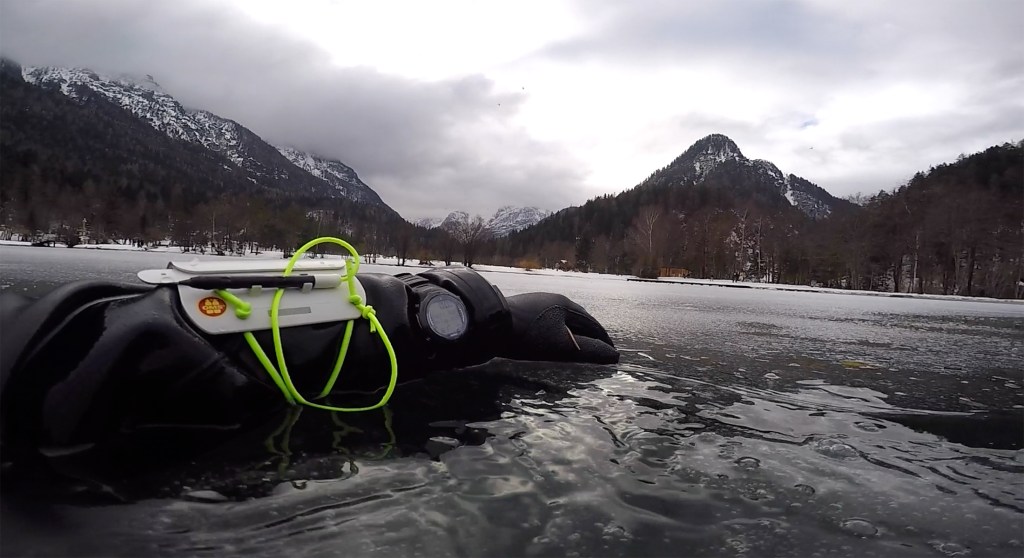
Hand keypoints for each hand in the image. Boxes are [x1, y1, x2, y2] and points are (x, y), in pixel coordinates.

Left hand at [500, 293, 618, 363]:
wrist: (489, 321)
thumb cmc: (529, 335)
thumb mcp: (562, 347)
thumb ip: (589, 351)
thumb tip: (614, 356)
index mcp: (566, 305)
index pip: (593, 324)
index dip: (604, 340)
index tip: (612, 352)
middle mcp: (553, 299)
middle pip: (578, 318)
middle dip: (590, 334)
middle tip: (598, 349)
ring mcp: (536, 302)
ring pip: (561, 319)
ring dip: (573, 332)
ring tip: (576, 345)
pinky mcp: (522, 309)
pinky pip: (547, 320)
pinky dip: (557, 331)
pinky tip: (550, 338)